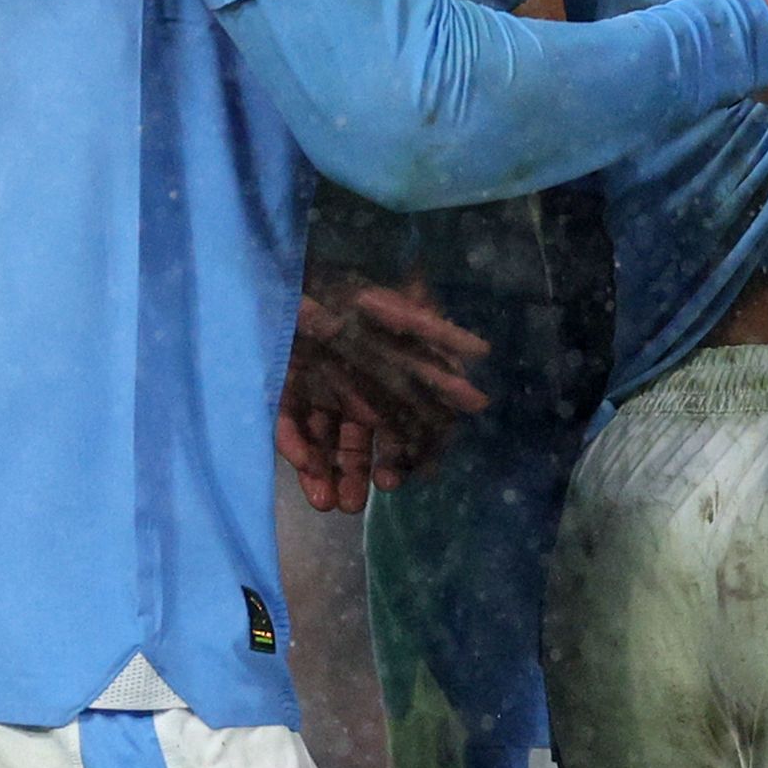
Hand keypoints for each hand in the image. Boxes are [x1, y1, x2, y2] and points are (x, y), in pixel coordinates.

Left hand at [275, 274, 493, 514]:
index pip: (399, 428)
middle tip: (353, 506)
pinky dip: (293, 442)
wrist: (302, 260)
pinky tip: (301, 462)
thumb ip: (435, 332)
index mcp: (386, 376)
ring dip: (323, 473)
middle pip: (358, 443)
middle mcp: (353, 387)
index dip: (400, 458)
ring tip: (327, 504)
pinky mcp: (284, 383)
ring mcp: (317, 387)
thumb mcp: (399, 306)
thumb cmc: (355, 283)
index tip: (398, 482)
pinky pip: (288, 421)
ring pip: (322, 440)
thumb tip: (482, 362)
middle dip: (357, 477)